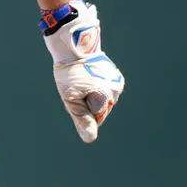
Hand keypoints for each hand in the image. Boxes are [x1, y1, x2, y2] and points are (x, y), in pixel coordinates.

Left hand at [41, 0, 123, 142]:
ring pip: (104, 100)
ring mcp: (117, 82)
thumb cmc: (69, 73)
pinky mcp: (116, 76)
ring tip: (83, 80)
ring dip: (93, 94)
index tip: (76, 94)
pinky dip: (97, 87)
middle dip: (88, 103)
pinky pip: (106, 90)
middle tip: (77, 87)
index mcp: (106, 97)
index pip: (95, 119)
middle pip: (101, 110)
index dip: (82, 109)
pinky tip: (89, 77)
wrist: (75, 46)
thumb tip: (90, 139)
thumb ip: (82, 120)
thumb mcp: (70, 98)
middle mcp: (116, 90)